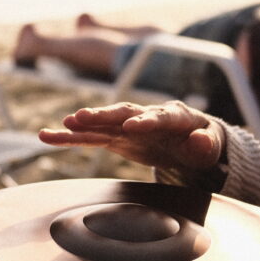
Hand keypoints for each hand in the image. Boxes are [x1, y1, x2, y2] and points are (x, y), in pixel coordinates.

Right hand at [39, 101, 224, 171]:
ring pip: (103, 124)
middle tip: (83, 117)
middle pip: (124, 113)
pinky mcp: (116, 137)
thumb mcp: (210, 147)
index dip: (146, 121)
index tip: (131, 127)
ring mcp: (128, 125)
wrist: (190, 142)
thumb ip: (206, 144)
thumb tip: (199, 139)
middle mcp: (147, 115)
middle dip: (104, 115)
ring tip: (61, 125)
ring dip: (82, 125)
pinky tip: (48, 136)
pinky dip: (71, 138)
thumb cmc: (202, 143)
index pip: (160, 117)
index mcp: (174, 116)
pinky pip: (92, 137)